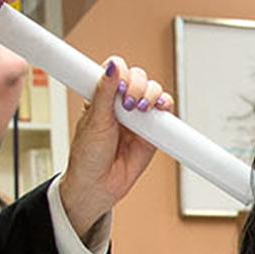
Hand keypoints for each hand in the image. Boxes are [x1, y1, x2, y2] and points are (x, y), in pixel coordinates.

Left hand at [58, 54, 172, 233]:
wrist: (99, 185)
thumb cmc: (87, 156)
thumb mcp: (94, 121)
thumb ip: (105, 93)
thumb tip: (111, 68)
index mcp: (101, 97)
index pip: (115, 71)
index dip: (120, 73)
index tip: (118, 84)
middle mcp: (121, 104)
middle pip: (138, 77)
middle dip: (137, 85)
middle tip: (129, 102)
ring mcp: (138, 117)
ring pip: (153, 91)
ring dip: (152, 95)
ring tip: (141, 110)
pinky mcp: (152, 132)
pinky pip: (165, 114)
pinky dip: (166, 108)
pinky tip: (160, 111)